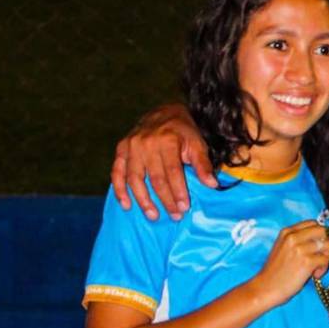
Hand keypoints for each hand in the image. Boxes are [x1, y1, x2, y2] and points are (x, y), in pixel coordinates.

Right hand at [111, 104, 216, 221]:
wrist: (163, 112)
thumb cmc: (182, 132)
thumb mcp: (197, 143)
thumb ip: (203, 164)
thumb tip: (211, 184)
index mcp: (167, 140)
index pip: (172, 171)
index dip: (178, 191)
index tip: (184, 208)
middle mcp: (146, 143)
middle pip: (155, 178)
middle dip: (165, 199)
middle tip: (174, 215)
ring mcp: (131, 147)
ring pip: (135, 179)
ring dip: (143, 200)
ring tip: (153, 216)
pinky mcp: (121, 150)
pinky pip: (117, 172)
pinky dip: (119, 190)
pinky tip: (126, 205)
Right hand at [253, 222, 328, 308]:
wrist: (265, 288)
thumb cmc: (274, 272)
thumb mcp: (282, 248)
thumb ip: (298, 241)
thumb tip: (320, 240)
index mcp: (287, 232)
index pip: (313, 223)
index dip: (318, 235)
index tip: (317, 246)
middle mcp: (293, 237)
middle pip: (322, 231)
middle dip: (325, 244)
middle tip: (319, 257)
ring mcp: (300, 248)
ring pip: (326, 245)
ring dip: (325, 258)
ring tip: (315, 268)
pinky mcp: (306, 261)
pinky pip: (325, 260)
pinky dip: (323, 269)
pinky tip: (314, 275)